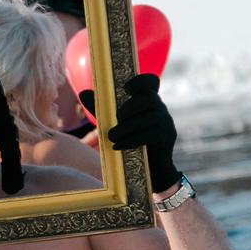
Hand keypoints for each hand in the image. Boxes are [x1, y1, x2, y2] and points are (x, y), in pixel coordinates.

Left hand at [79, 74, 180, 191]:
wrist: (149, 168)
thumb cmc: (129, 139)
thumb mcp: (112, 122)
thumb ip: (100, 108)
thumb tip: (83, 93)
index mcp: (147, 99)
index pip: (151, 82)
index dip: (141, 81)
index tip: (126, 88)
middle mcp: (160, 107)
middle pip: (149, 98)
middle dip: (129, 108)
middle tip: (115, 118)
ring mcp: (166, 121)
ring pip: (149, 118)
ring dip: (127, 128)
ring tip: (112, 137)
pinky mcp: (167, 136)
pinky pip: (150, 134)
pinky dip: (131, 140)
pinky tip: (118, 146)